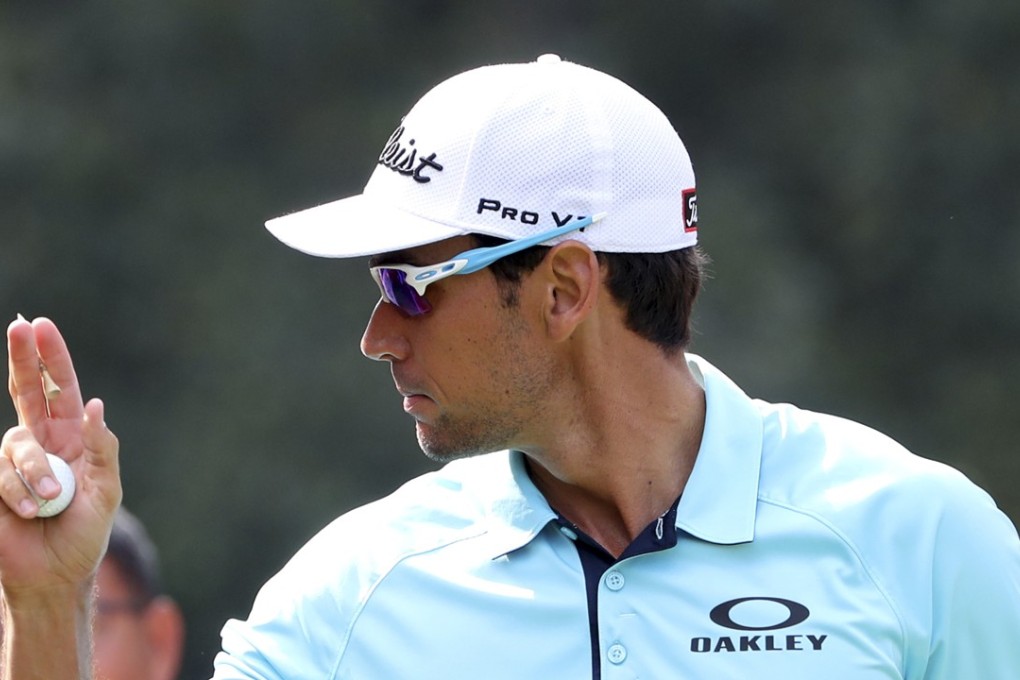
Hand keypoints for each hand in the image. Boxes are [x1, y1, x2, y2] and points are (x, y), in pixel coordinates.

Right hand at [0, 316, 120, 595]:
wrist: (54, 576)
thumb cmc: (85, 534)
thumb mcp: (107, 490)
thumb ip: (102, 447)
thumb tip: (94, 404)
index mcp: (70, 437)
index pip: (59, 389)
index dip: (50, 358)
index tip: (40, 326)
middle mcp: (38, 442)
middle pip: (25, 390)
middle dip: (23, 358)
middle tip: (21, 327)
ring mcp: (10, 462)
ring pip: (16, 445)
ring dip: (35, 476)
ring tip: (50, 503)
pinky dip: (16, 492)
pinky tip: (27, 510)